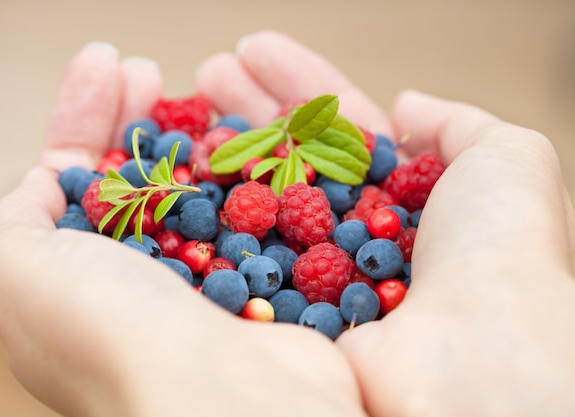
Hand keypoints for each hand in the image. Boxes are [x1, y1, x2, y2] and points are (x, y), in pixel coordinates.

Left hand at [0, 42, 365, 416]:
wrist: (227, 401)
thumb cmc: (110, 335)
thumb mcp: (13, 274)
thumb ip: (15, 220)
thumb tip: (48, 181)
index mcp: (73, 282)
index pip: (70, 182)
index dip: (82, 121)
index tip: (107, 67)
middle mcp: (136, 283)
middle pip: (133, 179)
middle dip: (135, 119)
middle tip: (148, 70)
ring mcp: (201, 281)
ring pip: (192, 189)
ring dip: (189, 134)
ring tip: (197, 84)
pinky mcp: (256, 281)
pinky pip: (246, 208)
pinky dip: (242, 166)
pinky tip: (244, 133)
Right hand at [197, 31, 574, 415]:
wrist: (473, 353)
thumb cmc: (497, 248)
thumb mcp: (505, 158)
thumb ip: (457, 124)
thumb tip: (408, 103)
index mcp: (401, 197)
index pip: (336, 129)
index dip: (296, 88)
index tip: (254, 53)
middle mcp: (353, 236)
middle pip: (291, 161)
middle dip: (248, 112)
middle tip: (208, 73)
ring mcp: (314, 274)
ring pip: (258, 203)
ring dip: (220, 154)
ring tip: (178, 110)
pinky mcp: (284, 311)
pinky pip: (237, 255)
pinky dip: (208, 218)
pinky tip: (180, 177)